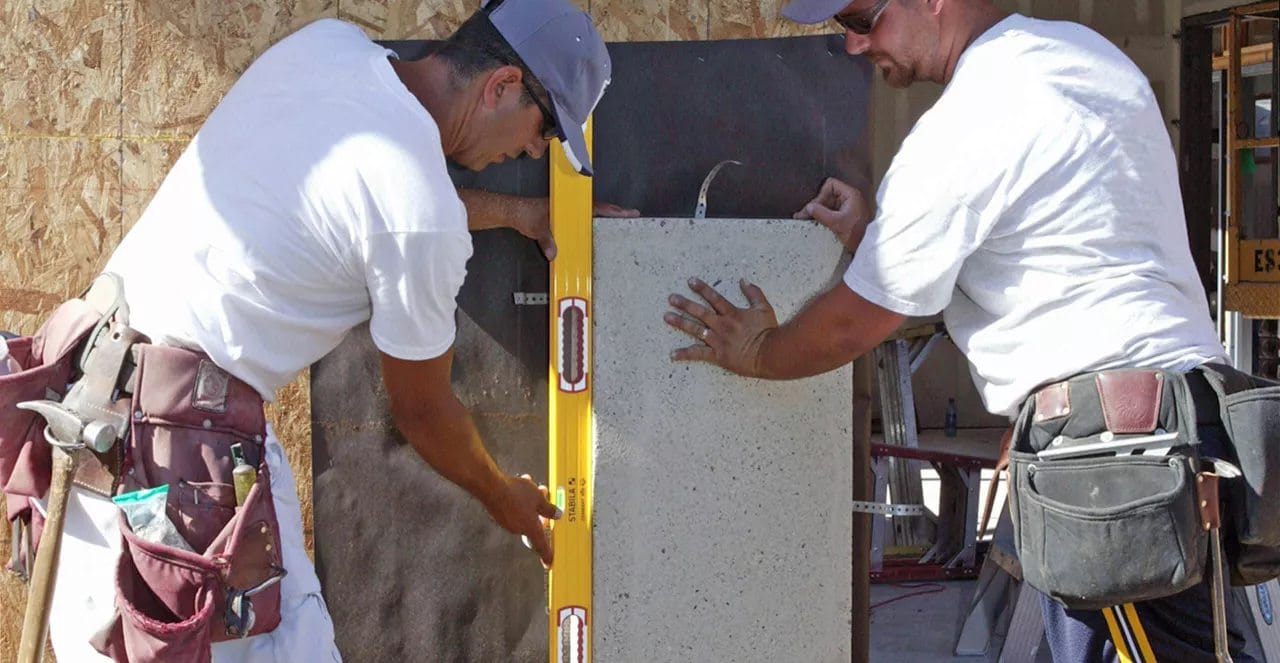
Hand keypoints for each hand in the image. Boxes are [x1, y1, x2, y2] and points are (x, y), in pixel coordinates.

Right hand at [485, 474, 560, 567]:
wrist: (492, 488)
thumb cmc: (516, 494)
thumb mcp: (539, 498)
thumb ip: (549, 509)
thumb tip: (557, 515)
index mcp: (530, 529)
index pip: (542, 546)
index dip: (546, 555)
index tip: (549, 563)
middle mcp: (518, 529)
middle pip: (534, 524)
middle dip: (540, 512)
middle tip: (545, 502)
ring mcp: (507, 523)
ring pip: (524, 514)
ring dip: (530, 503)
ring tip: (531, 487)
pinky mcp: (499, 515)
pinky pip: (513, 509)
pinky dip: (518, 500)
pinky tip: (519, 486)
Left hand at [511, 199, 638, 261]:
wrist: (515, 212)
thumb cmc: (526, 214)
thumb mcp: (537, 228)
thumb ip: (547, 240)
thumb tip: (553, 254)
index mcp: (569, 205)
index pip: (596, 207)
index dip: (613, 211)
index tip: (628, 213)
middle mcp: (572, 208)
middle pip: (599, 210)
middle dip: (616, 214)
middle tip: (632, 218)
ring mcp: (569, 214)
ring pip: (592, 216)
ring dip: (606, 220)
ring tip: (621, 226)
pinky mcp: (564, 220)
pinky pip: (582, 223)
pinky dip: (592, 227)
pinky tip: (599, 235)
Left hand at [664, 277, 777, 376]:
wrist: (769, 354)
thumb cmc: (768, 332)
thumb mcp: (764, 308)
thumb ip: (753, 293)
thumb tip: (743, 280)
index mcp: (732, 313)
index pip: (713, 297)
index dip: (701, 288)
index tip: (690, 281)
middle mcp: (721, 325)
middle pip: (699, 312)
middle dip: (684, 303)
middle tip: (671, 298)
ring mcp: (717, 340)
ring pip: (695, 329)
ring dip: (680, 322)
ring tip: (667, 316)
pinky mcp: (717, 355)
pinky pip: (698, 354)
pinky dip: (684, 354)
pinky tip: (672, 354)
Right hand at [793, 178, 873, 252]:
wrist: (865, 249)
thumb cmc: (857, 235)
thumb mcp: (837, 223)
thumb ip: (821, 213)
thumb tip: (809, 208)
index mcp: (851, 195)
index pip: (830, 185)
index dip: (821, 194)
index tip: (816, 207)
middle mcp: (849, 200)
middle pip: (826, 195)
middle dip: (816, 205)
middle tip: (804, 216)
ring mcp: (846, 209)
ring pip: (826, 205)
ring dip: (817, 213)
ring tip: (805, 220)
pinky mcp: (844, 218)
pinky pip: (829, 214)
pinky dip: (821, 218)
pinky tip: (814, 224)